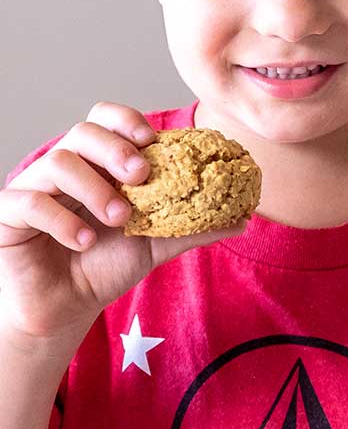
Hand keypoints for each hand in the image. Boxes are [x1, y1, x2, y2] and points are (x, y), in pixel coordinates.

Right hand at [0, 102, 245, 344]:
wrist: (66, 308)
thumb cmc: (105, 265)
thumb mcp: (156, 244)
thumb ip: (194, 226)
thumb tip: (244, 217)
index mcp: (98, 164)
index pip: (106, 120)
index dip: (127, 121)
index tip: (153, 140)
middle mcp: (66, 167)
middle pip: (83, 131)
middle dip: (116, 148)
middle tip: (142, 175)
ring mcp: (35, 188)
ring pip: (58, 161)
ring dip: (94, 187)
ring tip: (118, 218)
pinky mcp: (9, 216)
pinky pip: (28, 201)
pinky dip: (60, 218)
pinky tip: (82, 241)